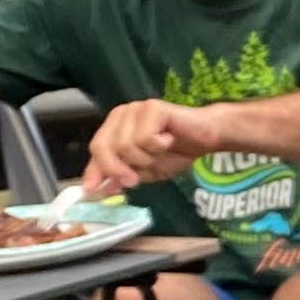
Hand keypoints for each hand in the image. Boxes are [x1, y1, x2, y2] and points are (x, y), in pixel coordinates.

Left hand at [84, 98, 217, 196]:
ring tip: (161, 152)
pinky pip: (145, 138)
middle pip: (102, 146)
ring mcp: (136, 109)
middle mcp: (121, 114)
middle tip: (134, 181)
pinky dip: (158, 146)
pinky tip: (169, 140)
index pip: (96, 149)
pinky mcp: (153, 107)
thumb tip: (98, 190)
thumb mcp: (144, 171)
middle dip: (117, 168)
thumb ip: (121, 177)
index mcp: (115, 127)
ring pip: (125, 146)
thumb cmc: (176, 153)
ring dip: (145, 159)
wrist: (206, 139)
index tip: (93, 192)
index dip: (94, 171)